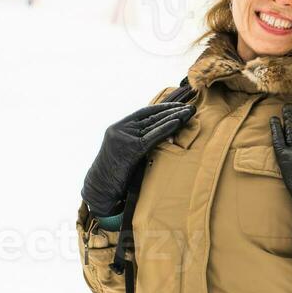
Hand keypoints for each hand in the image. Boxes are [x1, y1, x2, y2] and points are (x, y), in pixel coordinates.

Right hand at [81, 101, 194, 215]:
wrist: (101, 187)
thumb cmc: (113, 174)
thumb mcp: (124, 152)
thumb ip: (136, 140)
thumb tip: (159, 135)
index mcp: (118, 127)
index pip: (144, 112)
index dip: (162, 107)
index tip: (177, 105)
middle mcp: (121, 129)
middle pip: (152, 117)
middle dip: (172, 111)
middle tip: (190, 107)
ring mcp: (125, 137)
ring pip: (154, 124)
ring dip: (174, 117)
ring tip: (189, 112)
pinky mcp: (132, 148)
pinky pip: (153, 136)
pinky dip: (167, 128)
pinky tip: (178, 122)